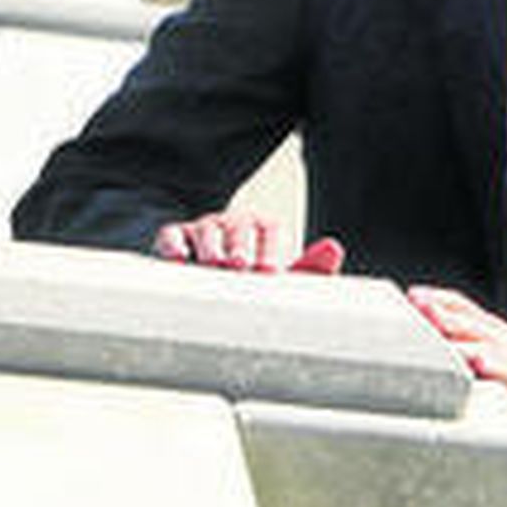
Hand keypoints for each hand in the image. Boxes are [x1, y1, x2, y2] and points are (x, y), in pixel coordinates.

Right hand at [153, 211, 343, 274]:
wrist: (210, 283)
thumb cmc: (254, 281)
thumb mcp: (283, 277)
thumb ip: (309, 267)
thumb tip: (334, 248)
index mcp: (263, 227)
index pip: (271, 228)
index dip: (271, 247)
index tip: (270, 273)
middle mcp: (233, 223)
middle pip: (237, 226)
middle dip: (239, 244)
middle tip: (240, 265)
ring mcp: (203, 229)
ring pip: (205, 230)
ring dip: (209, 246)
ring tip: (212, 263)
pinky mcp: (175, 238)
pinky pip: (171, 236)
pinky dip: (173, 245)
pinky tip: (178, 260)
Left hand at [407, 285, 506, 446]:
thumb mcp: (502, 370)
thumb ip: (472, 360)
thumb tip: (436, 359)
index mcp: (500, 338)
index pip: (469, 309)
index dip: (442, 299)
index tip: (414, 295)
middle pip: (476, 322)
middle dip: (446, 312)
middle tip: (419, 305)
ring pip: (493, 343)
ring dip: (464, 335)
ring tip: (441, 329)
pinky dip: (499, 366)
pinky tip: (480, 364)